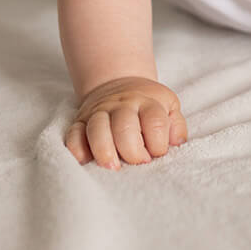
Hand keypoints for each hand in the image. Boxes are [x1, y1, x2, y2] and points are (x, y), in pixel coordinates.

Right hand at [64, 76, 187, 168]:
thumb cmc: (148, 104)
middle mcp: (122, 105)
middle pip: (125, 127)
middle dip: (132, 150)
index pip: (155, 122)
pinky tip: (84, 161)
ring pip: (97, 128)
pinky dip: (77, 148)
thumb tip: (176, 144)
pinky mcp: (81, 120)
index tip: (156, 154)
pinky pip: (74, 133)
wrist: (118, 82)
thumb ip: (176, 125)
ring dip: (104, 150)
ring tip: (112, 167)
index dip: (158, 143)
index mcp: (148, 102)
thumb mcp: (169, 106)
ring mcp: (100, 111)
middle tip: (136, 163)